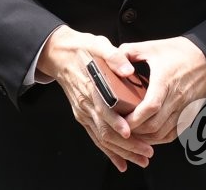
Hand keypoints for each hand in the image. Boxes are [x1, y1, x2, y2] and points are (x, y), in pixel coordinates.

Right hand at [37, 26, 154, 171]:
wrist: (59, 55)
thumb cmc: (81, 49)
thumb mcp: (97, 43)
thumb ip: (113, 56)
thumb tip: (127, 69)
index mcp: (90, 85)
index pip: (103, 108)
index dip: (116, 122)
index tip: (130, 132)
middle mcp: (85, 103)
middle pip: (105, 130)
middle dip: (126, 145)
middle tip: (146, 153)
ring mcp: (83, 112)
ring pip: (101, 138)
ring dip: (121, 151)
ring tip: (140, 160)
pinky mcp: (83, 116)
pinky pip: (96, 137)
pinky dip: (109, 151)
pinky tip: (121, 162)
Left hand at [119, 36, 205, 143]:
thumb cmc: (178, 52)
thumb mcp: (150, 47)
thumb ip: (127, 52)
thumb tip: (110, 61)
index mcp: (165, 81)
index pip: (150, 107)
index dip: (134, 118)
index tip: (121, 119)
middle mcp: (176, 98)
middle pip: (154, 125)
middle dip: (135, 131)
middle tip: (121, 128)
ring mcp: (184, 109)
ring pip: (163, 134)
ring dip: (146, 137)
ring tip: (132, 132)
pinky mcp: (188, 115)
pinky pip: (173, 134)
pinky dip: (159, 138)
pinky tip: (148, 134)